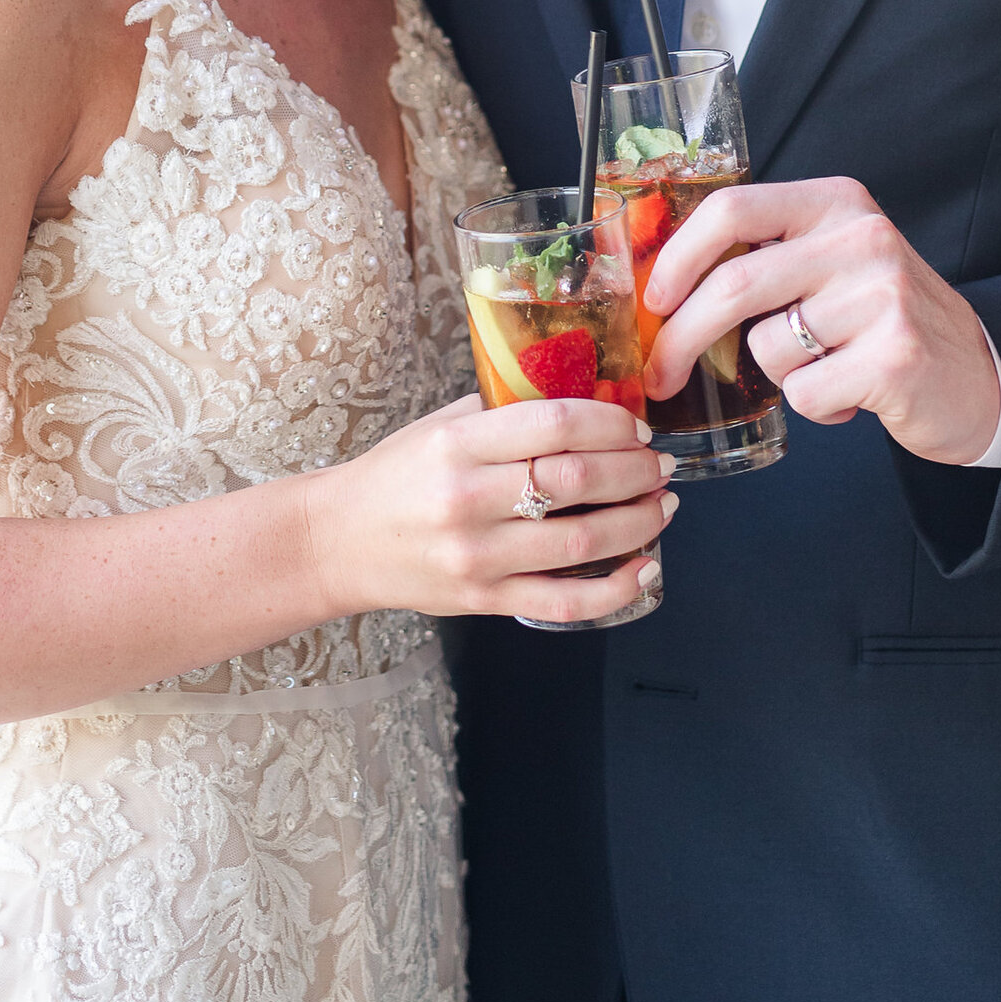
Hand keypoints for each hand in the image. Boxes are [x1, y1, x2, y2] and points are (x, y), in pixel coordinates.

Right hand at [310, 394, 677, 625]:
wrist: (339, 541)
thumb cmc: (396, 475)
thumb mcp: (441, 426)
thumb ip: (504, 413)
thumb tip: (583, 399)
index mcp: (458, 444)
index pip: (554, 424)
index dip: (610, 422)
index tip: (636, 425)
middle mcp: (469, 499)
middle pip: (576, 480)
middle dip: (635, 470)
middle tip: (659, 464)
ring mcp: (478, 556)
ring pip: (581, 540)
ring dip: (637, 522)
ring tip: (661, 505)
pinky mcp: (485, 601)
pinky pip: (564, 601)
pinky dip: (616, 588)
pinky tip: (645, 568)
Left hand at [643, 178, 1000, 465]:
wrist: (979, 376)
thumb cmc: (884, 320)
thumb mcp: (833, 261)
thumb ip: (769, 256)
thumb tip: (662, 287)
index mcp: (835, 203)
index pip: (732, 210)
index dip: (678, 256)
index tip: (653, 299)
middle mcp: (861, 238)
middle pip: (734, 285)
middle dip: (680, 338)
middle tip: (658, 375)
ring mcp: (882, 296)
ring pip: (767, 347)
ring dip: (777, 376)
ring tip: (824, 369)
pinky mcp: (895, 357)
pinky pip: (804, 392)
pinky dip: (813, 407)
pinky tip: (851, 395)